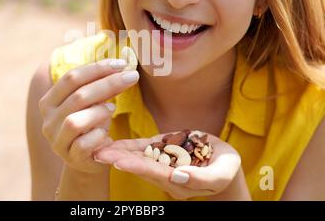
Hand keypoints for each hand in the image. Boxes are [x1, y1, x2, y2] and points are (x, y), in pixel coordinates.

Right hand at [38, 58, 139, 173]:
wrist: (91, 158)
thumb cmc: (92, 124)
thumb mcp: (93, 102)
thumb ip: (99, 85)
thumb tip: (121, 65)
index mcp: (49, 101)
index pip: (71, 78)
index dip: (97, 68)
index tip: (121, 63)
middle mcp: (48, 120)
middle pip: (78, 96)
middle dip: (108, 83)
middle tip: (132, 77)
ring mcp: (57, 141)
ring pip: (74, 121)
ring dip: (99, 112)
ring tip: (113, 108)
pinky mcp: (70, 158)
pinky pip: (84, 144)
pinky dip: (99, 136)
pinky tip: (106, 134)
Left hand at [94, 132, 242, 199]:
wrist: (223, 162)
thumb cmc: (225, 169)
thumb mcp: (222, 173)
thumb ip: (203, 178)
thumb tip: (179, 176)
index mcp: (179, 182)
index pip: (156, 173)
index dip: (138, 167)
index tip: (120, 162)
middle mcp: (166, 174)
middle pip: (141, 166)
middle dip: (120, 159)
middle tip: (99, 154)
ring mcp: (162, 161)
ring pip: (138, 157)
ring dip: (118, 153)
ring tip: (99, 149)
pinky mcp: (162, 150)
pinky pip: (143, 148)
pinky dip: (128, 146)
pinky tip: (113, 144)